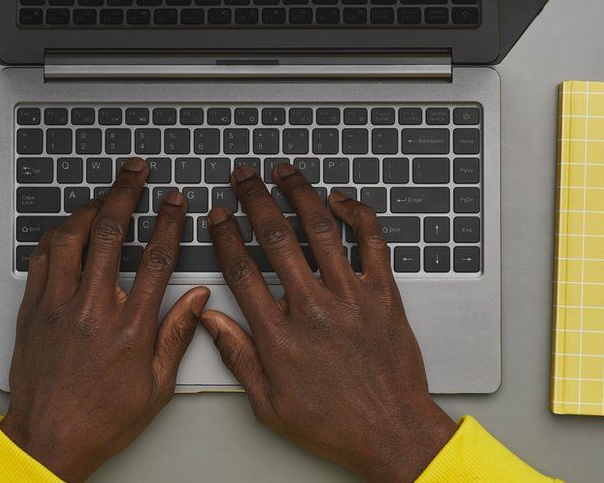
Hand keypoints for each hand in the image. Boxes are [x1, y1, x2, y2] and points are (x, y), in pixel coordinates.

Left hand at [0, 157, 208, 482]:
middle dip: (126, 192)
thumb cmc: (100, 419)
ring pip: (70, 238)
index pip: (156, 258)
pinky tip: (68, 228)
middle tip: (135, 171)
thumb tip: (198, 299)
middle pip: (110, 233)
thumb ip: (177, 335)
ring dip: (89, 207)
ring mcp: (58, 307)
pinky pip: (42, 259)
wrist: (47, 440)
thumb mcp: (156, 387)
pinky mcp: (33, 311)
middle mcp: (92, 310)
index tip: (175, 202)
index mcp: (130, 328)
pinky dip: (56, 236)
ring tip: (103, 194)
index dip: (169, 222)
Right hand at [202, 164, 457, 482]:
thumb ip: (238, 356)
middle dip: (254, 198)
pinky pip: (371, 241)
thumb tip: (211, 319)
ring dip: (299, 193)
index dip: (225, 235)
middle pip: (275, 237)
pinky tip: (341, 198)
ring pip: (320, 229)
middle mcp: (312, 307)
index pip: (241, 269)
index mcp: (279, 334)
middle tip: (243, 175)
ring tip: (284, 172)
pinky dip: (357, 214)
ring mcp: (351, 297)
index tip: (218, 215)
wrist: (392, 432)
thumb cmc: (334, 423)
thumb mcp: (269, 404)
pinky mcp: (383, 294)